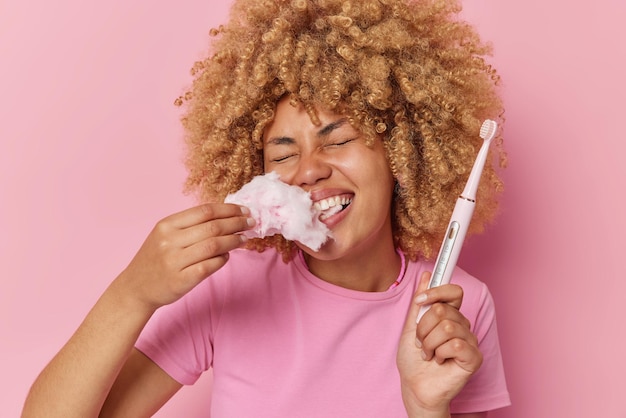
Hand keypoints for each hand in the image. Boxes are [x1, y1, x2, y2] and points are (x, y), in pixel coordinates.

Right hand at [112, 203, 253, 311]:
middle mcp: (169, 241)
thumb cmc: (156, 259)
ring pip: (214, 245)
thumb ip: (190, 225)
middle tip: (251, 222)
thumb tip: (226, 216)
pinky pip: (210, 266)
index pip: (204, 211)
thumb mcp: (165, 235)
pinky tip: (228, 255)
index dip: (228, 209)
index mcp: (167, 225)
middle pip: (212, 227)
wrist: (135, 288)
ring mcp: (175, 261)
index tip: (244, 210)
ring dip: (234, 240)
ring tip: (244, 238)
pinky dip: (223, 259)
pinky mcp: (181, 280)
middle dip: (236, 223)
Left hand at [396, 272, 482, 415]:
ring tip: (428, 354)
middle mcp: (462, 325)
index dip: (437, 291)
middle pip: (443, 310)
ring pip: (447, 327)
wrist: (414, 385)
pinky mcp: (474, 357)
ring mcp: (470, 341)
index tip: (420, 300)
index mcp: (450, 315)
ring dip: (429, 343)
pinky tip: (439, 361)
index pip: (453, 291)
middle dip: (423, 327)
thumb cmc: (414, 359)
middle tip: (420, 342)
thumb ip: (420, 302)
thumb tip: (425, 276)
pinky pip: (456, 344)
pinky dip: (440, 353)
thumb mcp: (411, 326)